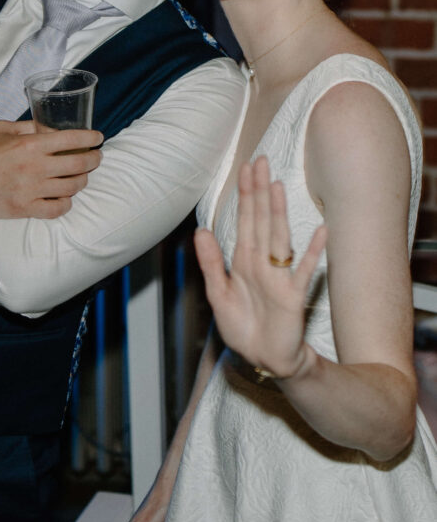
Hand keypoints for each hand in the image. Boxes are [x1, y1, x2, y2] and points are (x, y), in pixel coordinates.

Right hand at [0, 119, 102, 218]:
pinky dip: (65, 203)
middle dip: (94, 160)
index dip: (91, 138)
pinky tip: (63, 197)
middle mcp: (34, 168)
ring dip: (81, 181)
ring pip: (72, 188)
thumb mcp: (2, 129)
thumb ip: (28, 128)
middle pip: (79, 165)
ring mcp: (30, 191)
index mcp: (29, 144)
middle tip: (96, 157)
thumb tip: (49, 128)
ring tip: (80, 176)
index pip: (72, 140)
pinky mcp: (23, 209)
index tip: (98, 138)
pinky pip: (56, 209)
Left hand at [195, 156, 325, 378]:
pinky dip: (311, 253)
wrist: (264, 360)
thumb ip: (211, 262)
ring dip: (277, 212)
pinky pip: (303, 271)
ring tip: (276, 186)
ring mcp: (279, 277)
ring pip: (277, 237)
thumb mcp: (219, 294)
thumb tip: (200, 230)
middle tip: (260, 162)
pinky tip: (321, 232)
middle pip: (260, 221)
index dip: (245, 195)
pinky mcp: (293, 296)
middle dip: (258, 192)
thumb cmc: (244, 328)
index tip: (245, 169)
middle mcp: (262, 263)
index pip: (245, 220)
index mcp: (243, 261)